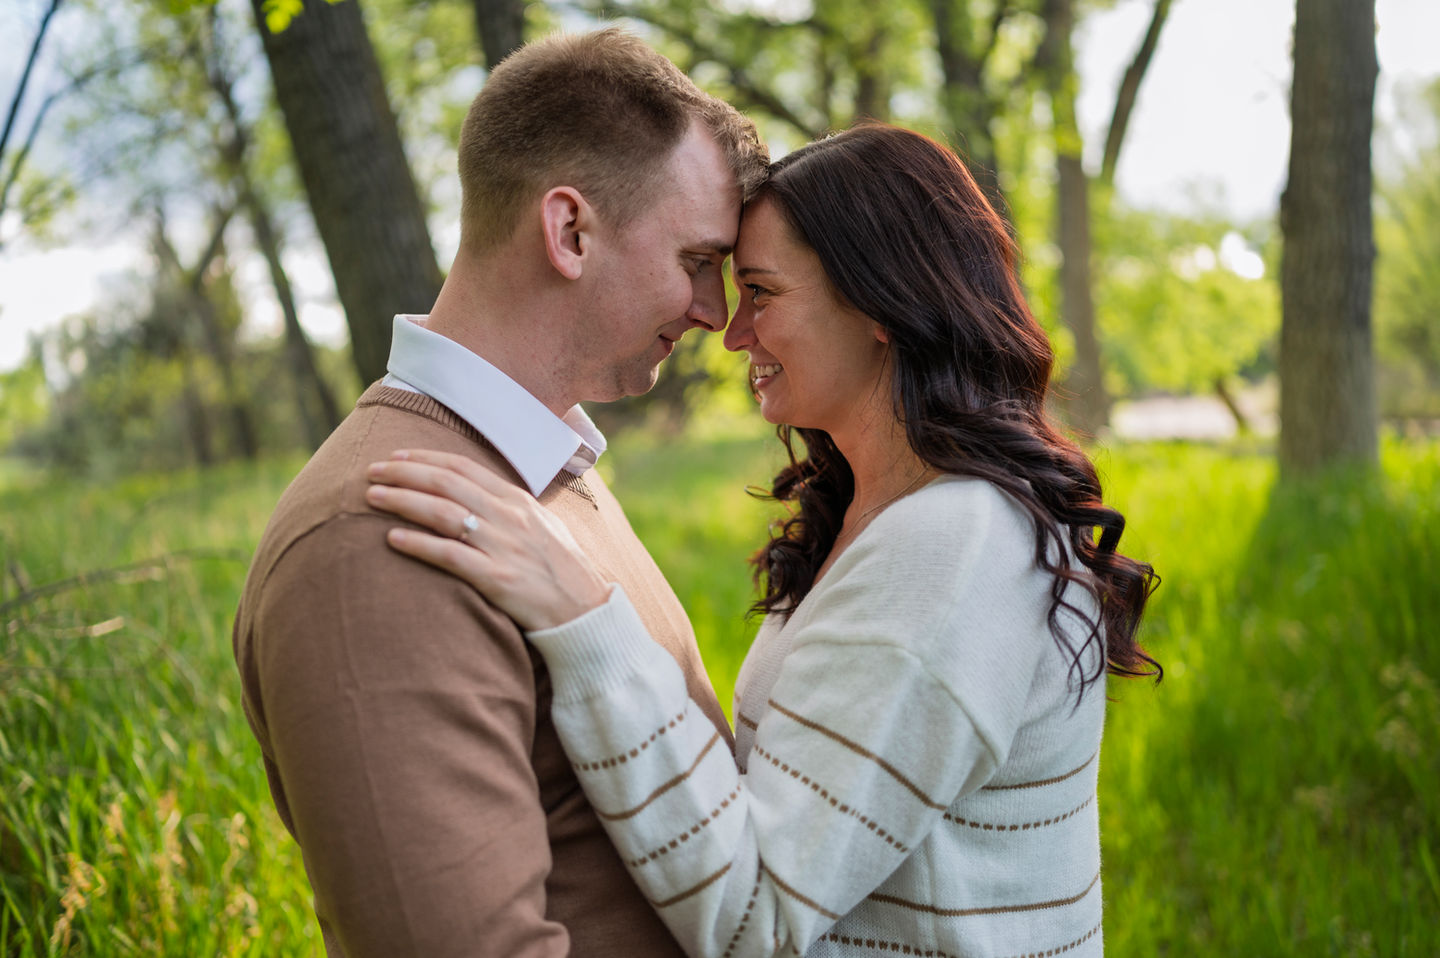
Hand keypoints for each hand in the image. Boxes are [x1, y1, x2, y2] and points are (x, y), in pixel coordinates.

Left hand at [365, 450, 611, 630]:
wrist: (585, 611)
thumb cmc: (560, 570)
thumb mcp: (542, 525)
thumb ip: (510, 507)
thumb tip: (477, 492)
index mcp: (518, 501)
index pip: (464, 467)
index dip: (426, 458)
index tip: (397, 455)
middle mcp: (509, 517)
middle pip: (447, 483)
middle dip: (404, 473)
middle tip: (372, 471)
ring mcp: (503, 546)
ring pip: (443, 513)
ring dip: (403, 502)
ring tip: (373, 497)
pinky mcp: (497, 578)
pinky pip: (450, 556)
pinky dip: (419, 545)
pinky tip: (392, 539)